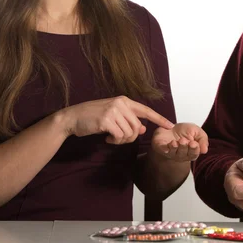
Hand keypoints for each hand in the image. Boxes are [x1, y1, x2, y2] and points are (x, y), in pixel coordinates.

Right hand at [59, 96, 173, 143]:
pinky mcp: (106, 120)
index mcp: (124, 101)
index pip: (146, 110)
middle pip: (138, 127)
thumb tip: (143, 129)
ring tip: (112, 138)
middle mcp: (121, 103)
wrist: (72, 118)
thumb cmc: (93, 117)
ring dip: (122, 140)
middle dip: (131, 137)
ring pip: (129, 133)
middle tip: (119, 139)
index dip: (159, 118)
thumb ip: (128, 120)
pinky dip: (115, 141)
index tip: (170, 125)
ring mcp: (113, 111)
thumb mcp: (113, 115)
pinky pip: (119, 136)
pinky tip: (107, 139)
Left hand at [151, 123, 208, 161]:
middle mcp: (181, 155)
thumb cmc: (184, 131)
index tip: (194, 143)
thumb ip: (203, 139)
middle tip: (183, 140)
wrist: (170, 127)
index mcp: (191, 151)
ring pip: (174, 154)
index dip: (194, 149)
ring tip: (175, 142)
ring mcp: (171, 153)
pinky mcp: (161, 149)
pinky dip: (166, 148)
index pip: (194, 154)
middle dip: (184, 148)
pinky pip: (163, 151)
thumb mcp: (197, 131)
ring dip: (175, 148)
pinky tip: (169, 144)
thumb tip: (205, 150)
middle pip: (184, 155)